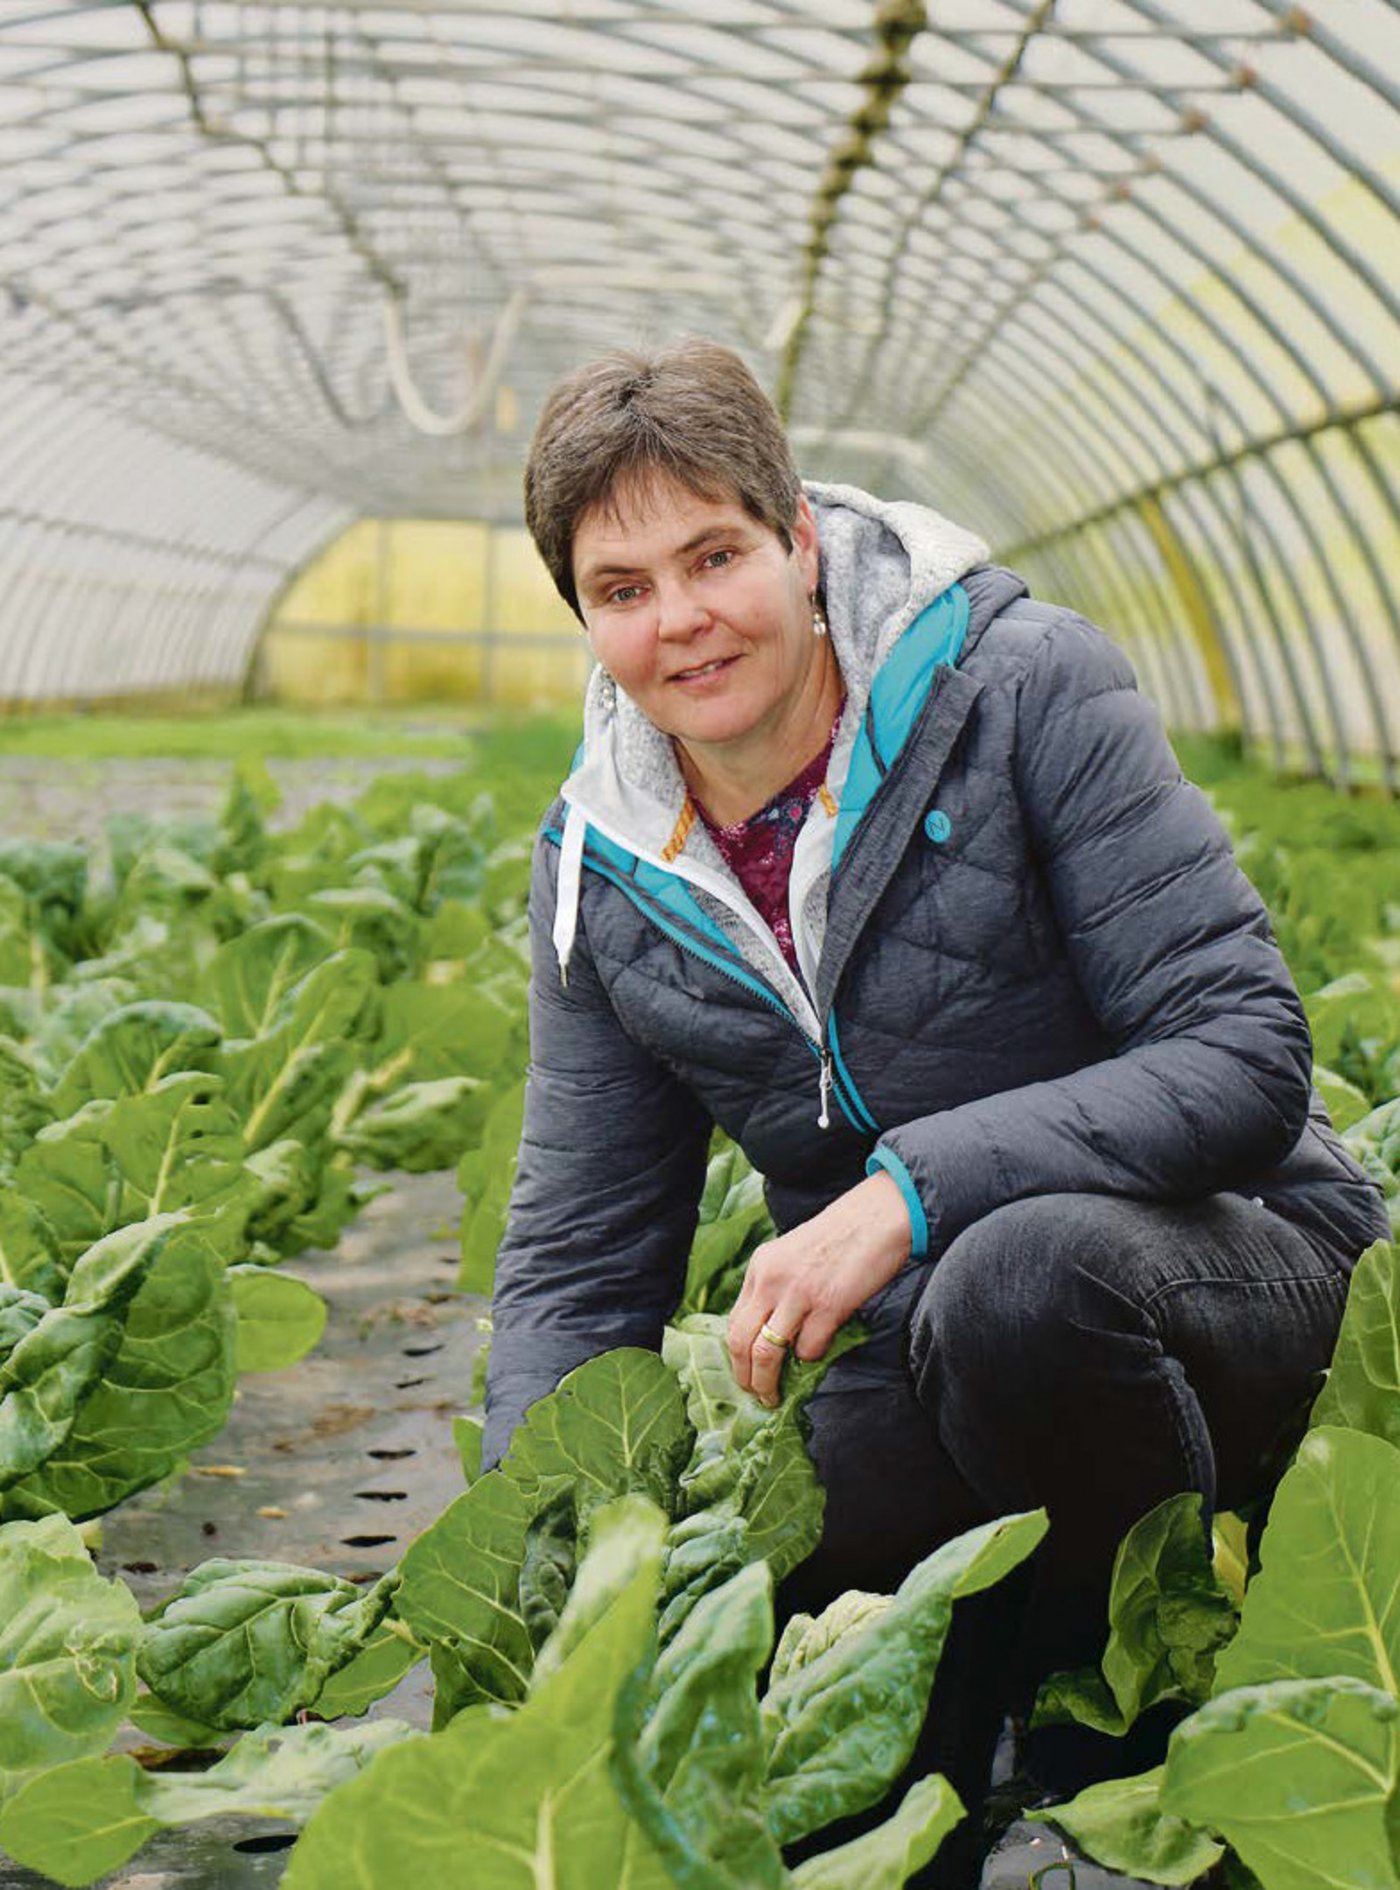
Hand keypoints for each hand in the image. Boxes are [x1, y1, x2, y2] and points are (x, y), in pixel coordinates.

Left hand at [727, 1171, 912, 1407]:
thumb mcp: (792, 1255)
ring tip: (776, 1395)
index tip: (744, 1374)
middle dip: (746, 1377)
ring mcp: (798, 1294)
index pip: (734, 1322)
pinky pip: (809, 1350)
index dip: (736, 1356)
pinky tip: (819, 1353)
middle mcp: (771, 1280)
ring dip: (770, 1382)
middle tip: (756, 1395)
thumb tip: (770, 1334)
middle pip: (742, 1342)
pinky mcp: (828, 1305)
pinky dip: (811, 1359)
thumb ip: (777, 1288)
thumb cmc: (839, 1237)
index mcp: (760, 1267)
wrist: (876, 1217)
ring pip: (767, 1353)